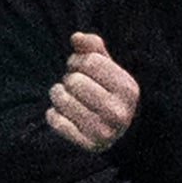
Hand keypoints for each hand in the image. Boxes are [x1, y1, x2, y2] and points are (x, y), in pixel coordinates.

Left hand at [44, 31, 138, 152]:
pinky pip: (56, 121)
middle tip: (73, 85)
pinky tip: (61, 114)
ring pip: (62, 99)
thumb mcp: (109, 70)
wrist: (118, 135)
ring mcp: (103, 131)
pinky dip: (53, 114)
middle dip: (69, 79)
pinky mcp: (86, 145)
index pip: (91, 61)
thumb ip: (94, 49)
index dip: (79, 60)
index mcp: (128, 89)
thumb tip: (76, 37)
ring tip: (65, 97)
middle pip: (75, 81)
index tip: (79, 68)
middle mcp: (119, 112)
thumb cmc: (108, 94)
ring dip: (58, 95)